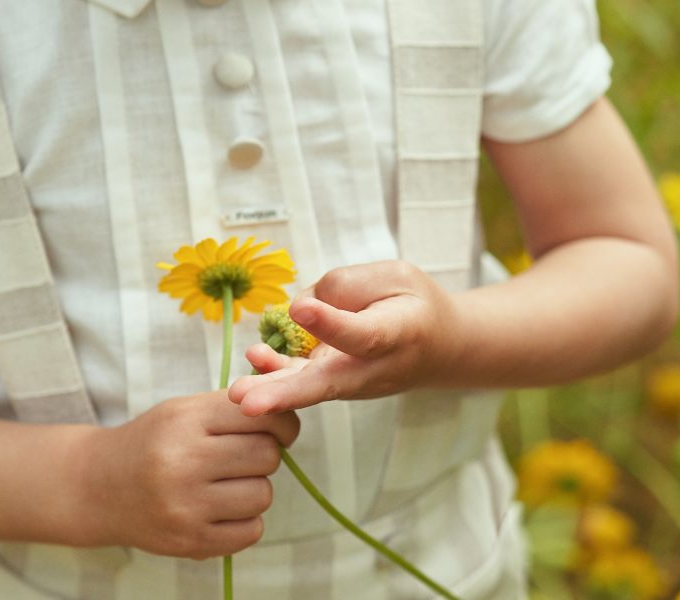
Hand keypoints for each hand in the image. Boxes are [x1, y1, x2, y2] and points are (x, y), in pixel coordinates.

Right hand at [79, 389, 299, 558]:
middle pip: (267, 455)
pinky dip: (245, 520)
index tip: (280, 428)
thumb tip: (289, 410)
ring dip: (254, 488)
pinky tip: (221, 508)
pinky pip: (251, 531)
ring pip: (263, 494)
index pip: (260, 415)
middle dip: (264, 454)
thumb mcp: (183, 410)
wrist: (99, 487)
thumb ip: (231, 408)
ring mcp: (187, 505)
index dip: (282, 421)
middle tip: (243, 455)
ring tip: (227, 482)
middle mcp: (185, 461)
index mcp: (185, 419)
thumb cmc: (152, 441)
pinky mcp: (191, 541)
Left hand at [228, 260, 462, 414]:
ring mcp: (352, 381)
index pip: (362, 334)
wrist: (440, 346)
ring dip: (273, 393)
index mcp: (398, 334)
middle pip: (328, 382)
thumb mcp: (394, 275)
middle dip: (286, 393)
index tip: (301, 309)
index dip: (331, 323)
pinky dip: (277, 375)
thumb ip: (347, 286)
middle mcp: (373, 367)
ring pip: (310, 389)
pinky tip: (255, 360)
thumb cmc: (413, 303)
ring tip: (239, 397)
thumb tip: (300, 309)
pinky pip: (304, 381)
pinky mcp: (333, 380)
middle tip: (248, 404)